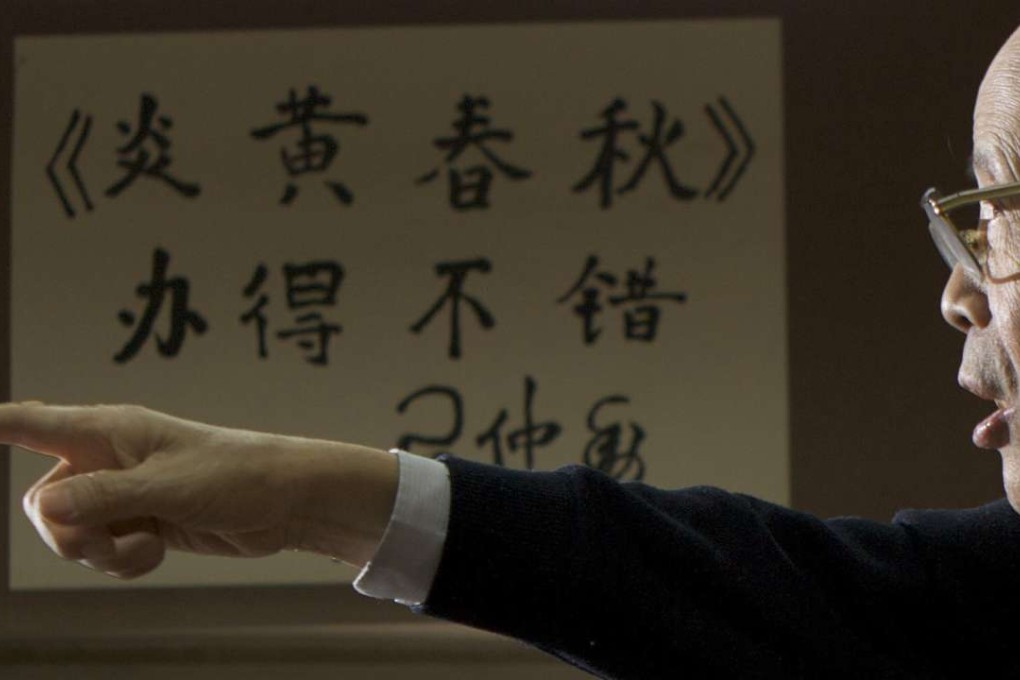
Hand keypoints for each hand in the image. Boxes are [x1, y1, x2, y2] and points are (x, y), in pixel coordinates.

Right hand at [3, 403, 396, 578]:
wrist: (284, 501)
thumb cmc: (236, 474)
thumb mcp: (168, 487)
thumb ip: (104, 497)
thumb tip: (43, 509)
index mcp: (108, 431)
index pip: (30, 423)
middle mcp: (105, 459)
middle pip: (42, 505)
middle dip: (71, 534)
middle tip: (117, 536)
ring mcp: (120, 493)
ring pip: (71, 536)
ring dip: (103, 553)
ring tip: (148, 542)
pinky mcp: (137, 522)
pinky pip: (101, 554)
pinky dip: (123, 562)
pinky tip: (157, 550)